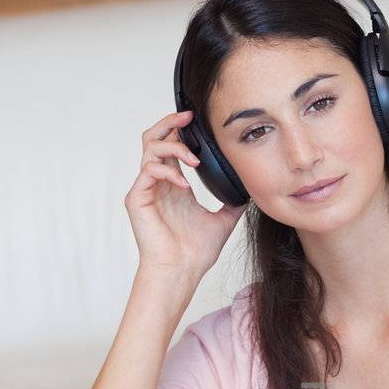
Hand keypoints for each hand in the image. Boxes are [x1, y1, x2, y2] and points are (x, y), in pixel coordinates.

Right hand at [125, 111, 246, 277]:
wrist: (181, 272)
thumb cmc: (196, 252)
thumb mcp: (224, 219)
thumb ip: (233, 201)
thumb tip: (251, 188)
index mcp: (174, 184)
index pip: (171, 145)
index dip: (181, 128)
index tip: (198, 119)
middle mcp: (158, 182)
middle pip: (154, 137)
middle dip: (170, 122)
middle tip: (189, 116)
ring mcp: (146, 189)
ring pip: (150, 148)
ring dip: (174, 146)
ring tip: (195, 160)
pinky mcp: (137, 198)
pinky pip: (149, 171)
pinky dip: (169, 172)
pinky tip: (185, 185)